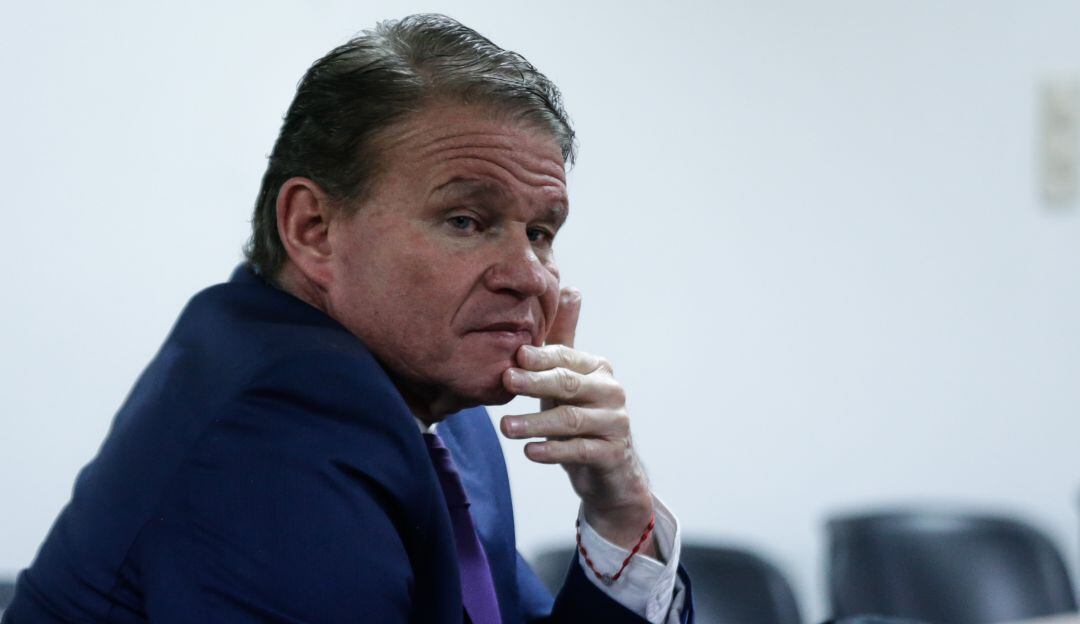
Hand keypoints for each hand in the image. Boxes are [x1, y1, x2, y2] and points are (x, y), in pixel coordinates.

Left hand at [500, 288, 656, 555]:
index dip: (541, 355)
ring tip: (505, 427)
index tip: (515, 354)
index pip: (566, 357)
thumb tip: (570, 288)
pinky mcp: (611, 455)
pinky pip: (579, 451)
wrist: (609, 470)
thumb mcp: (570, 377)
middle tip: (506, 380)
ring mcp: (615, 424)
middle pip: (569, 384)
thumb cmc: (580, 415)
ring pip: (571, 420)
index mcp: (597, 368)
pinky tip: (530, 451)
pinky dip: (553, 450)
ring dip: (535, 422)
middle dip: (535, 381)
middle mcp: (611, 392)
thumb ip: (564, 338)